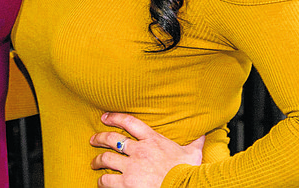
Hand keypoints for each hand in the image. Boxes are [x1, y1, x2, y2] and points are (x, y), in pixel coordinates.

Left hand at [89, 112, 204, 186]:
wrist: (185, 187)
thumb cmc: (189, 172)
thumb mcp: (193, 153)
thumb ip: (195, 141)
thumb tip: (205, 132)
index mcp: (152, 140)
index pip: (129, 122)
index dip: (114, 117)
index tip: (105, 117)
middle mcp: (139, 150)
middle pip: (112, 139)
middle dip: (100, 138)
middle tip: (93, 139)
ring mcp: (131, 167)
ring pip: (106, 158)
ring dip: (97, 160)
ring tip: (94, 163)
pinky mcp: (126, 184)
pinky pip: (107, 180)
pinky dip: (101, 181)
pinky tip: (100, 182)